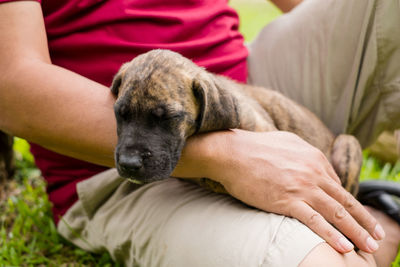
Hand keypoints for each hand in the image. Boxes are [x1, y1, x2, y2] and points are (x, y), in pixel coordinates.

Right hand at [202, 129, 384, 253]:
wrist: (232, 153)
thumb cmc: (255, 147)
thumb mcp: (288, 142)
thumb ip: (305, 153)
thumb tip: (314, 163)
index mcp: (314, 158)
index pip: (336, 185)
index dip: (347, 204)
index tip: (354, 218)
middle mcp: (313, 173)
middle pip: (345, 201)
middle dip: (364, 221)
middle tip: (376, 236)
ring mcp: (302, 187)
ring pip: (336, 213)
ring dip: (356, 232)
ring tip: (368, 246)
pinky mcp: (287, 201)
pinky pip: (315, 221)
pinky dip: (331, 235)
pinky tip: (343, 246)